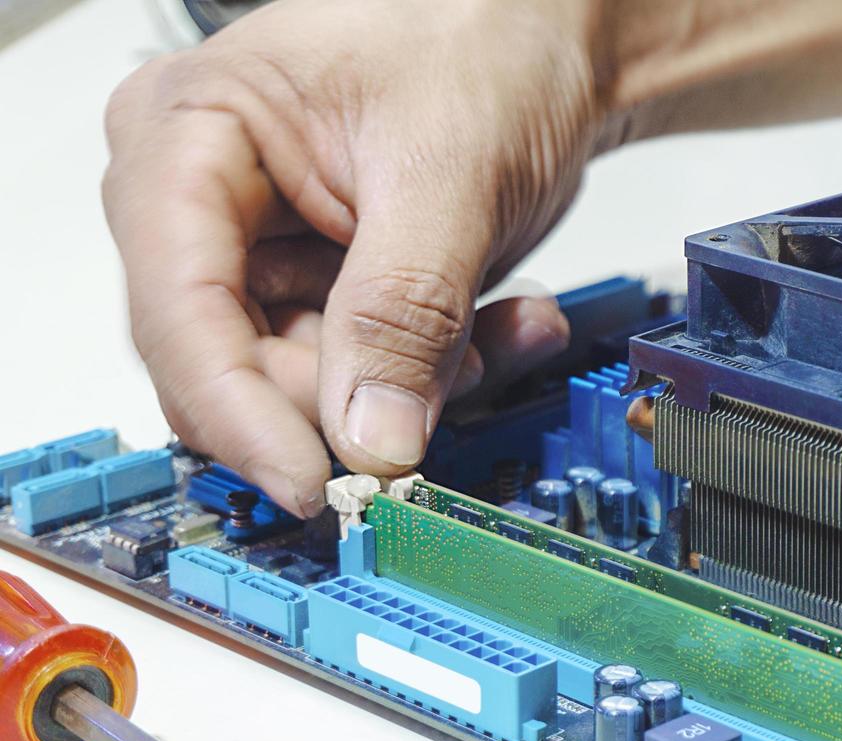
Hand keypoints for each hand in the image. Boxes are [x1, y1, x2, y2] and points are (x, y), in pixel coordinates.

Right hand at [103, 0, 608, 514]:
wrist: (551, 35)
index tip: (312, 483)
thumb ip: (404, 310)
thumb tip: (370, 436)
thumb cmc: (481, 38)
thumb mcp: (445, 172)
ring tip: (506, 331)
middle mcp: (208, 207)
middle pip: (233, 367)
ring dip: (420, 387)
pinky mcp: (335, 292)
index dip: (239, 414)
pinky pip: (370, 377)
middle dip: (348, 402)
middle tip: (446, 396)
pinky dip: (447, 371)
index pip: (178, 310)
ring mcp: (272, 255)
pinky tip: (514, 322)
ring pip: (312, 388)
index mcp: (187, 138)